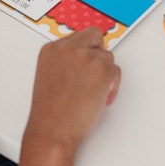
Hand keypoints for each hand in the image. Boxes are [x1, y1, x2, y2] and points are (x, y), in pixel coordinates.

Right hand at [24, 26, 120, 151]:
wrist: (53, 129)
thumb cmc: (49, 112)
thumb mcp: (48, 76)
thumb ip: (64, 62)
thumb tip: (82, 62)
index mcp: (52, 49)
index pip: (78, 36)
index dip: (85, 49)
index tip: (88, 59)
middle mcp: (68, 48)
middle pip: (95, 36)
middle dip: (98, 55)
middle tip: (95, 74)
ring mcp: (87, 57)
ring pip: (107, 57)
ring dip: (104, 73)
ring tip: (92, 92)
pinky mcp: (103, 70)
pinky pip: (116, 72)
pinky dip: (112, 85)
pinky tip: (99, 98)